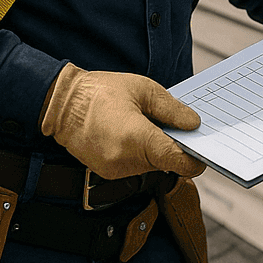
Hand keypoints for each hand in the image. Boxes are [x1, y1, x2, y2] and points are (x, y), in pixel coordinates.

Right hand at [39, 64, 205, 179]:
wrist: (60, 104)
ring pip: (151, 166)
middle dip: (173, 147)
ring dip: (155, 150)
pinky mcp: (107, 173)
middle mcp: (126, 161)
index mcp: (137, 139)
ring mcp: (115, 170)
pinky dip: (140, 153)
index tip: (202, 150)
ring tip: (144, 124)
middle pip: (167, 164)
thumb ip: (172, 109)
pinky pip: (135, 167)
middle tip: (171, 125)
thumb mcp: (143, 89)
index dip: (195, 159)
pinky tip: (130, 133)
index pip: (179, 162)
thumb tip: (193, 124)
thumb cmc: (99, 92)